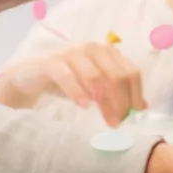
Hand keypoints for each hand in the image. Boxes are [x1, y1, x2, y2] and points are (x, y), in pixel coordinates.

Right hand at [0, 40, 146, 126]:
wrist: (30, 77)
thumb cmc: (68, 81)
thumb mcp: (95, 88)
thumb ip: (117, 94)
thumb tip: (142, 108)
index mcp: (108, 52)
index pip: (131, 73)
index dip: (135, 96)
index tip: (134, 118)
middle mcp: (93, 48)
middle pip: (116, 76)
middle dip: (121, 102)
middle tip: (119, 124)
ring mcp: (72, 53)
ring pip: (96, 77)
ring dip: (104, 101)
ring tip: (108, 120)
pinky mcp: (52, 62)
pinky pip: (68, 76)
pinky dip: (78, 92)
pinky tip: (84, 107)